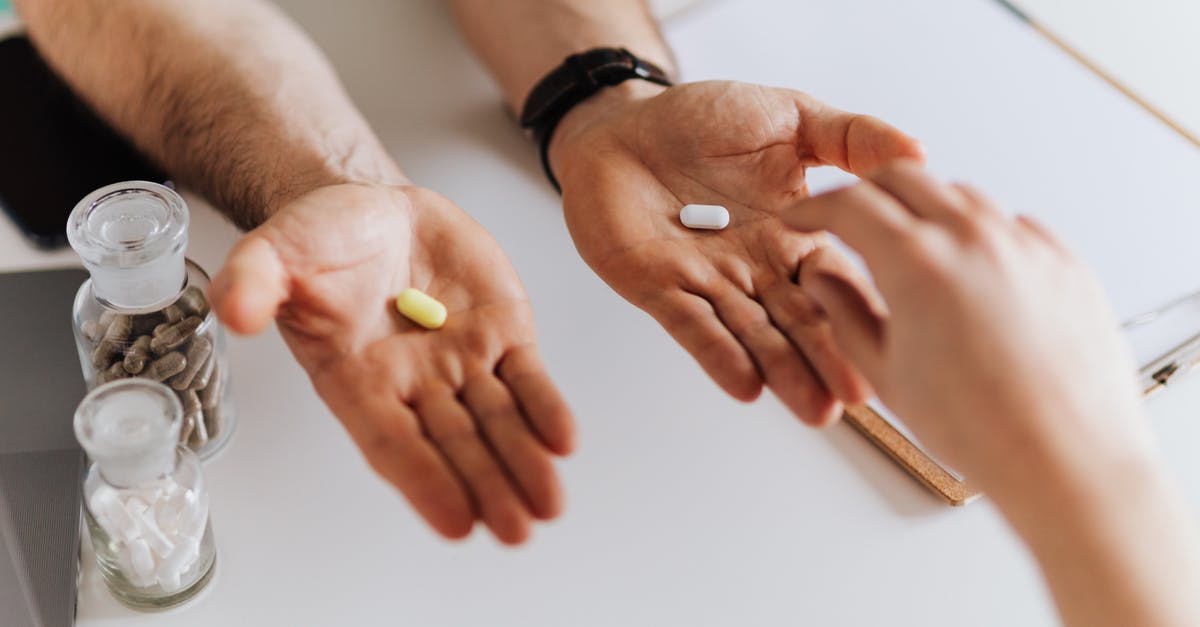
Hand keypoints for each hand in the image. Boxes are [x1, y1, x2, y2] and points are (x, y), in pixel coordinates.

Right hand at [208, 183, 574, 543]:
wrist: (375, 210)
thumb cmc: (322, 241)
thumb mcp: (277, 250)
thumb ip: (256, 281)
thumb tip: (234, 310)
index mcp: (356, 380)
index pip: (391, 441)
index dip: (423, 480)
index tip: (455, 522)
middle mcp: (413, 383)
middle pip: (454, 445)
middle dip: (486, 486)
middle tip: (514, 530)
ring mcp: (462, 361)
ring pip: (498, 421)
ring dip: (523, 462)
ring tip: (548, 505)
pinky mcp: (502, 332)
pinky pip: (528, 378)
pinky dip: (546, 408)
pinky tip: (563, 440)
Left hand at [550, 80, 924, 424]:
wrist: (620, 124)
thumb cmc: (700, 120)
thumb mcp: (789, 116)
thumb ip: (850, 137)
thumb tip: (920, 153)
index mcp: (793, 235)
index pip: (837, 281)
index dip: (863, 312)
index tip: (899, 344)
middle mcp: (756, 269)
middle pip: (799, 322)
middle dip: (828, 360)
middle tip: (859, 398)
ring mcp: (708, 283)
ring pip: (752, 334)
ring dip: (783, 370)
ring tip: (816, 409)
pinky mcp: (658, 288)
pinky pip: (691, 325)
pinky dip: (718, 354)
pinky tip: (746, 384)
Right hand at [780, 162, 1150, 498]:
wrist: (1068, 457)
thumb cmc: (982, 428)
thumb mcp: (886, 373)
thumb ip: (845, 315)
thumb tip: (823, 282)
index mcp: (917, 262)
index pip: (850, 205)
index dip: (816, 207)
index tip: (804, 216)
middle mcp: (972, 238)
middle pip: (904, 178)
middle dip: (866, 190)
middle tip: (849, 215)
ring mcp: (1023, 244)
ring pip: (961, 195)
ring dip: (924, 206)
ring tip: (910, 244)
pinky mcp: (1063, 261)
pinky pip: (1013, 223)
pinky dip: (980, 231)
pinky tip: (970, 267)